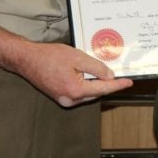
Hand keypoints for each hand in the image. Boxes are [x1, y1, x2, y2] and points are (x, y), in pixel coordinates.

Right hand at [13, 42, 132, 106]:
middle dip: (106, 83)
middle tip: (117, 73)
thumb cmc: (50, 56)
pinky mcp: (60, 97)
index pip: (103, 89)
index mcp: (75, 90)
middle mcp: (70, 99)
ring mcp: (64, 100)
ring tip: (99, 71)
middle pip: (96, 93)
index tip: (129, 83)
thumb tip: (110, 76)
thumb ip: (96, 68)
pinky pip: (79, 93)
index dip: (118, 85)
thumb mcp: (78, 57)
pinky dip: (85, 85)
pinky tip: (86, 74)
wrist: (27, 60)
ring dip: (95, 84)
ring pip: (88, 93)